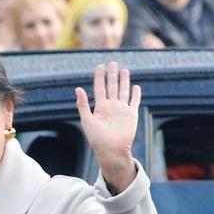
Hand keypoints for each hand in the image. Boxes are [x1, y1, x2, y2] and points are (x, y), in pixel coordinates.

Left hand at [75, 62, 140, 186]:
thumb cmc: (97, 139)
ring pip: (123, 91)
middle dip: (112, 75)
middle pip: (112, 86)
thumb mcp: (87, 120)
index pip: (100, 88)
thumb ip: (83, 104)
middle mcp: (111, 106)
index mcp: (100, 107)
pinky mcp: (131, 115)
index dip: (99, 77)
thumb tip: (78, 88)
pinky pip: (134, 102)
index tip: (99, 66)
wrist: (111, 151)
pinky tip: (136, 87)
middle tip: (113, 63)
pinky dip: (135, 94)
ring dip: (124, 81)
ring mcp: (122, 110)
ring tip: (124, 70)